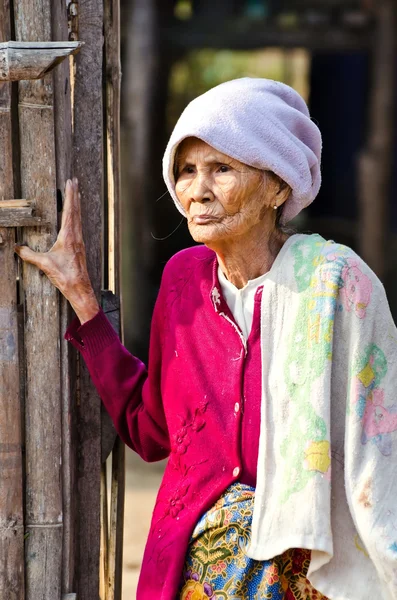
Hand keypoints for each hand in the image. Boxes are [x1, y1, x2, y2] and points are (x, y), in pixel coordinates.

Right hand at [15, 178, 99, 323]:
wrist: (80, 288)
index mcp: (69, 236)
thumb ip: (29, 255)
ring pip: (79, 218)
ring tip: (77, 193)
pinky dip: (77, 216)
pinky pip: (79, 226)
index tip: (71, 183)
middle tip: (75, 180)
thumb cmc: (65, 276)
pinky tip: (76, 217)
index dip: (70, 196)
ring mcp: (80, 241)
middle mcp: (77, 236)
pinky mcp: (80, 247)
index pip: (69, 211)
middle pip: (76, 210)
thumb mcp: (44, 264)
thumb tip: (16, 248)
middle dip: (75, 195)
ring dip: (77, 204)